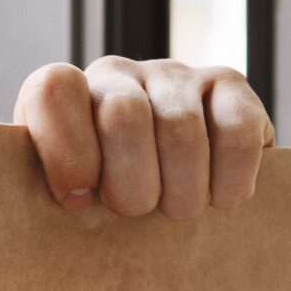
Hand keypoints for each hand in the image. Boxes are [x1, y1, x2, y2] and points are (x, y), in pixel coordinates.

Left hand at [14, 57, 272, 218]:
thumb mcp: (67, 212)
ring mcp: (174, 75)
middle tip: (137, 212)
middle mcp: (116, 75)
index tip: (77, 202)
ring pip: (180, 128)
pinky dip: (230, 179)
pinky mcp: (228, 84)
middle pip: (123, 115)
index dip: (66, 149)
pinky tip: (221, 198)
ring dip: (183, 190)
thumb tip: (66, 215)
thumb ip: (55, 206)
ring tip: (180, 211)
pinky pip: (236, 130)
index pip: (54, 91)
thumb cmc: (107, 215)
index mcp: (64, 100)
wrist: (174, 205)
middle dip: (132, 185)